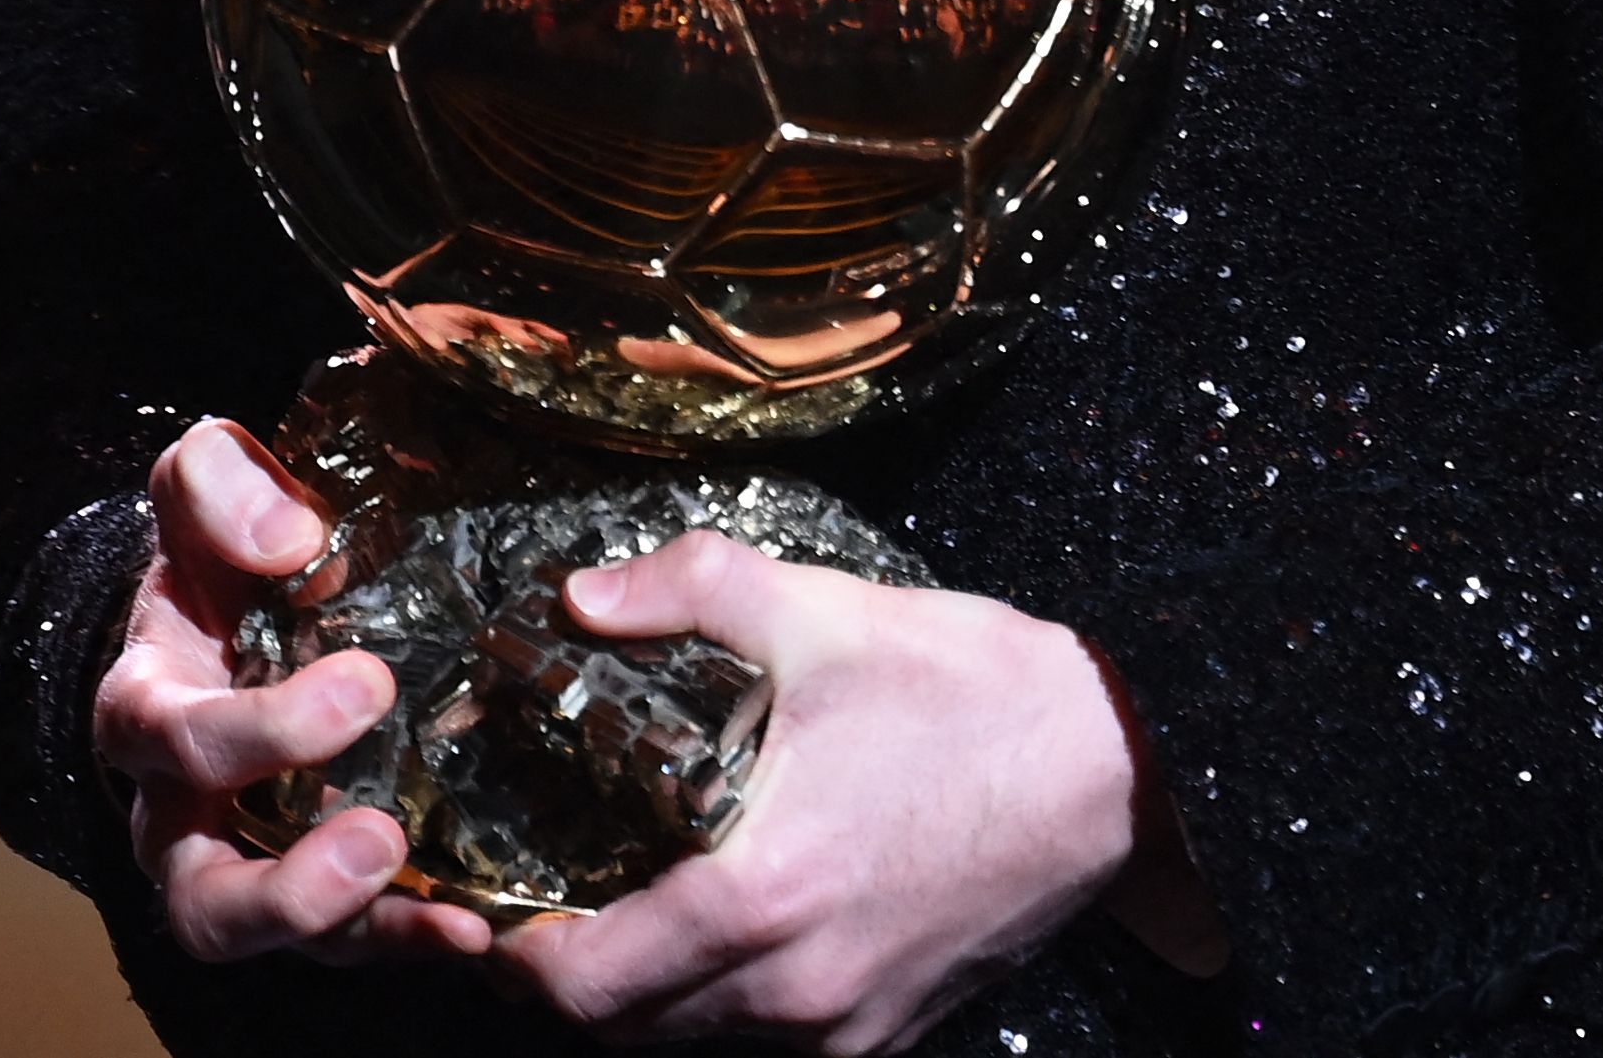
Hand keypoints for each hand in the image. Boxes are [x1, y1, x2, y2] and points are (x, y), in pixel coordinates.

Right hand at [91, 418, 496, 970]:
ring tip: (435, 898)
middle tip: (382, 836)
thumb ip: (219, 484)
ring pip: (271, 938)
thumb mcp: (209, 491)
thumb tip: (286, 536)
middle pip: (201, 892)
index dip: (258, 730)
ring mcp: (247, 862)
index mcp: (150, 709)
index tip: (368, 684)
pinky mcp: (320, 890)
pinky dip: (411, 938)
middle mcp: (182, 810)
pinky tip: (476, 927)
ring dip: (348, 926)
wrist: (246, 599)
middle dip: (288, 885)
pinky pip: (351, 939)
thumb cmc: (228, 551)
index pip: (170, 740)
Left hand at [494, 533, 1218, 1051]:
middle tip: (530, 907)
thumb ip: (689, 592)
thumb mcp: (824, 613)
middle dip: (559, 981)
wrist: (1121, 766)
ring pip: (691, 1050)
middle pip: (620, 1033)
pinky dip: (718, 1015)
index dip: (510, 955)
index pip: (585, 981)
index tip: (481, 904)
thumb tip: (578, 597)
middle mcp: (795, 986)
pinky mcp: (893, 1033)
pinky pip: (770, 1051)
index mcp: (761, 892)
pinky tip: (717, 938)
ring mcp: (848, 1023)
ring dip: (636, 1002)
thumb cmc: (974, 690)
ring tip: (611, 917)